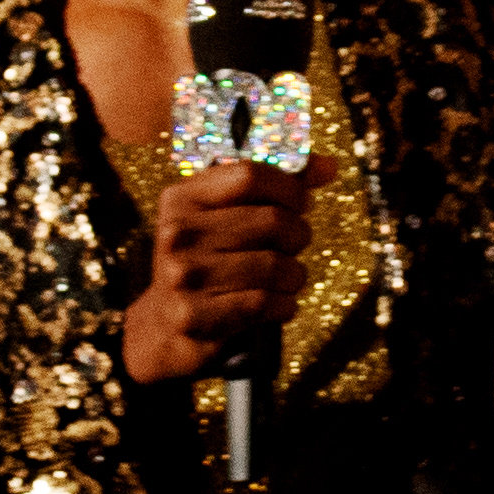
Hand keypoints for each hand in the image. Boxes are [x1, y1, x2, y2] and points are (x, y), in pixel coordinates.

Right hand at [124, 161, 312, 383]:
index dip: (289, 187)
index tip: (300, 203)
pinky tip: (279, 304)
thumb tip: (329, 166)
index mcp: (181, 199)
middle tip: (294, 246)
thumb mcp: (224, 218)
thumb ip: (275, 187)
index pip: (251, 175)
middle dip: (298, 234)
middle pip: (272, 220)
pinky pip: (265, 303)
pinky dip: (285, 305)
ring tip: (287, 278)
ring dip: (295, 275)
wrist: (164, 327)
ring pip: (275, 265)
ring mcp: (183, 276)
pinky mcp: (194, 316)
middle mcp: (177, 234)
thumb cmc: (206, 264)